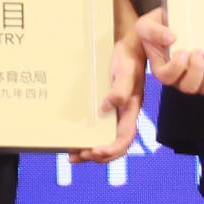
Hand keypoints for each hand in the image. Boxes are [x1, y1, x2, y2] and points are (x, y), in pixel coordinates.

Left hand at [69, 28, 145, 164]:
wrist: (129, 46)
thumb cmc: (127, 59)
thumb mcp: (125, 72)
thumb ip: (119, 90)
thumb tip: (106, 108)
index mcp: (131, 110)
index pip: (125, 138)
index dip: (112, 149)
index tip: (95, 152)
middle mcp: (124, 115)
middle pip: (115, 145)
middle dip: (98, 155)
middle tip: (76, 157)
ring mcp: (116, 112)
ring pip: (107, 139)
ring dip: (91, 151)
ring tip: (72, 155)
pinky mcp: (107, 106)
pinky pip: (100, 127)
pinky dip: (89, 137)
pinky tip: (74, 138)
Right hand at [137, 7, 203, 97]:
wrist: (172, 22)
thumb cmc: (158, 26)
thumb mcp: (147, 24)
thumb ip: (153, 31)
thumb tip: (171, 39)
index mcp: (160, 67)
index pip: (166, 77)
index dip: (176, 67)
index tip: (182, 51)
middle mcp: (177, 78)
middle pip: (188, 88)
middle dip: (197, 70)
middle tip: (198, 50)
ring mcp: (193, 78)